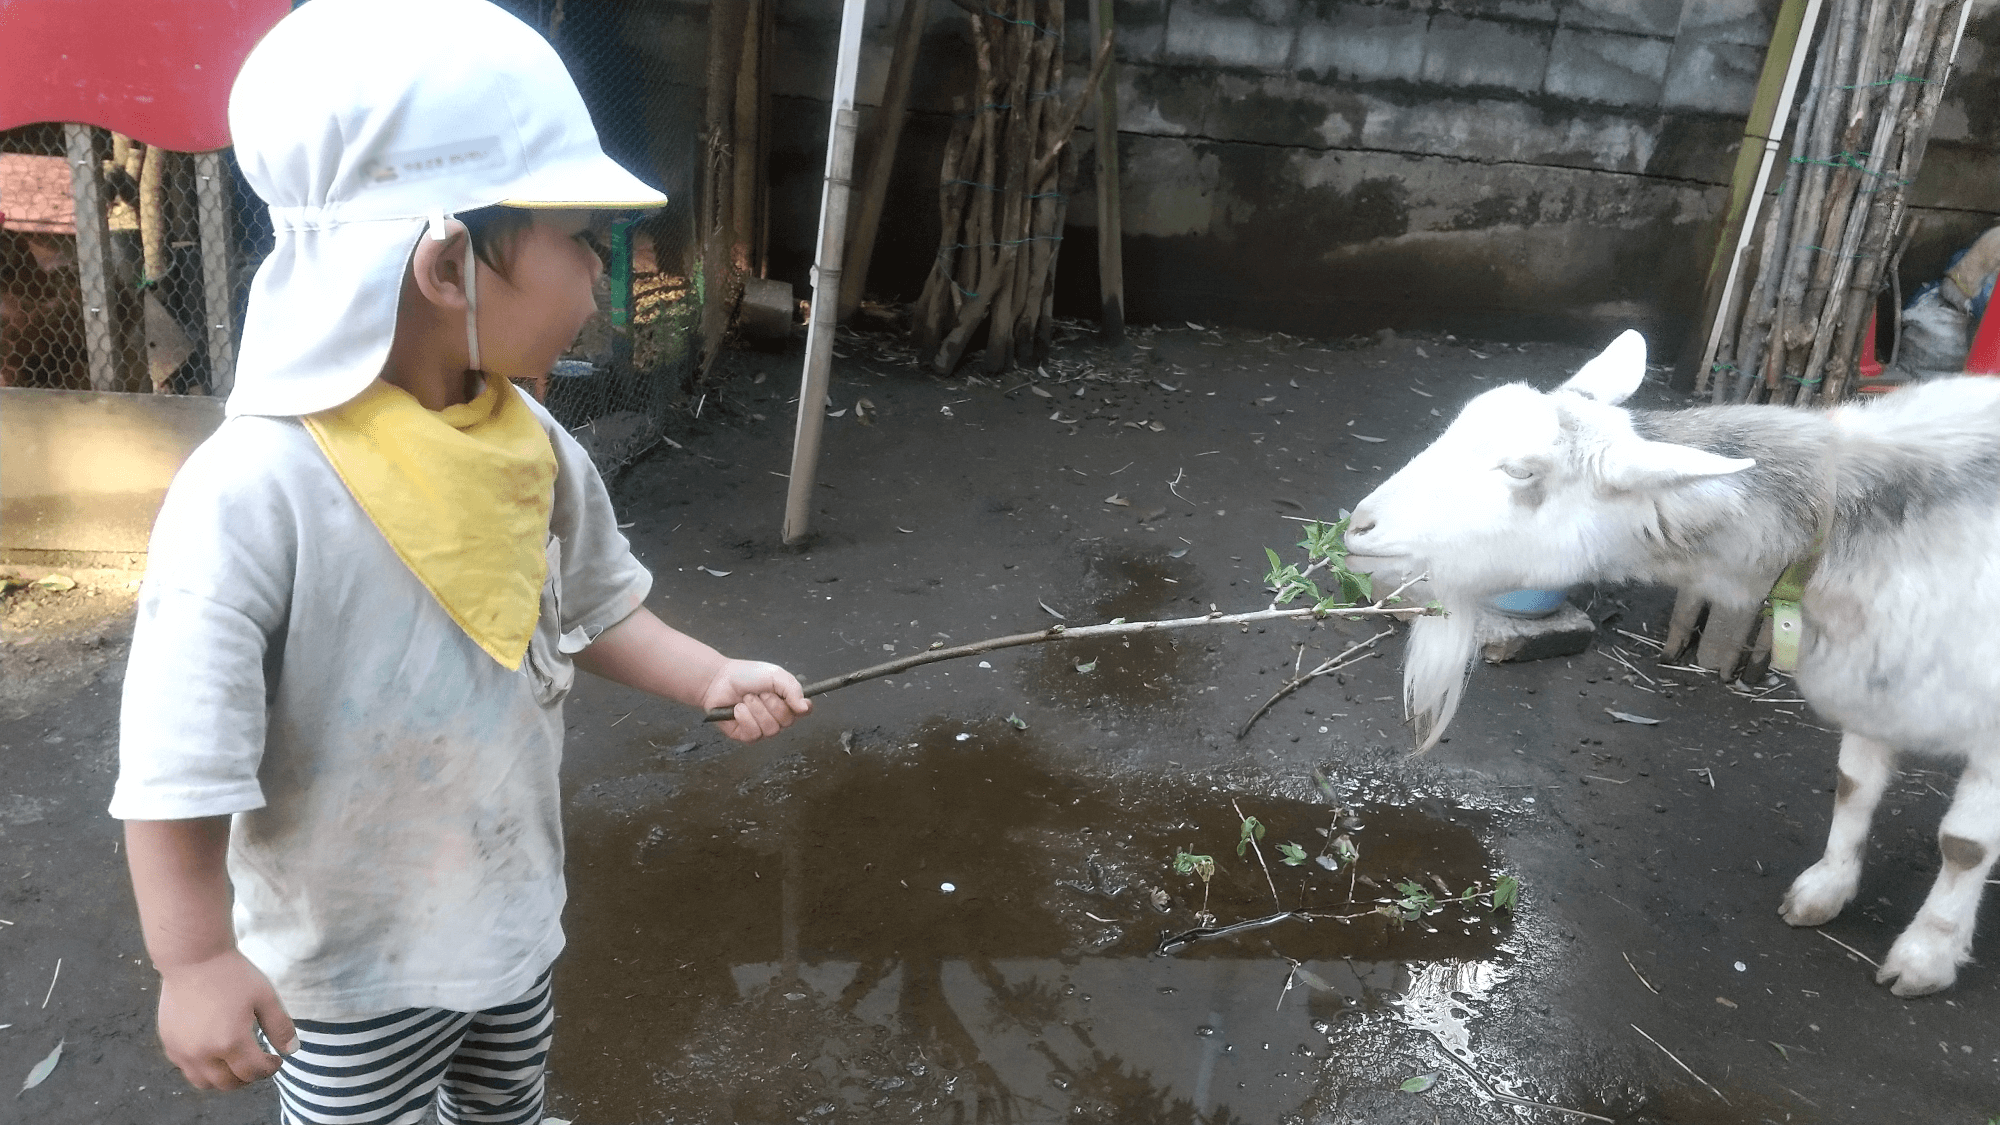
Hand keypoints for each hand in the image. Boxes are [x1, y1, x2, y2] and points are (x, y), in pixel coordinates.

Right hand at [156, 950, 296, 1090]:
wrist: (194, 958)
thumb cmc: (233, 975)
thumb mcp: (265, 997)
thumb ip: (280, 1026)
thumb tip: (292, 1050)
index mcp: (231, 1042)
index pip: (253, 1072)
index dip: (269, 1069)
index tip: (275, 1059)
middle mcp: (204, 1053)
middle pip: (229, 1084)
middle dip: (248, 1077)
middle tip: (257, 1063)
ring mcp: (182, 1051)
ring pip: (205, 1083)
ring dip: (224, 1079)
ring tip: (236, 1064)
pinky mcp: (169, 1044)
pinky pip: (187, 1069)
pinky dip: (203, 1069)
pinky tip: (214, 1053)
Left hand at [701, 659, 809, 741]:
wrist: (719, 680)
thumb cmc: (747, 675)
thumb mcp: (775, 675)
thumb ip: (792, 689)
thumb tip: (806, 707)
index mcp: (787, 701)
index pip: (805, 711)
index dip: (803, 708)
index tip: (796, 702)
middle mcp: (777, 717)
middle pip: (787, 721)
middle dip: (772, 704)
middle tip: (760, 692)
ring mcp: (762, 728)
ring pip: (770, 729)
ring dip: (756, 710)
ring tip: (746, 699)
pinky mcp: (747, 736)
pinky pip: (753, 734)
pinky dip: (744, 718)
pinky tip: (737, 709)